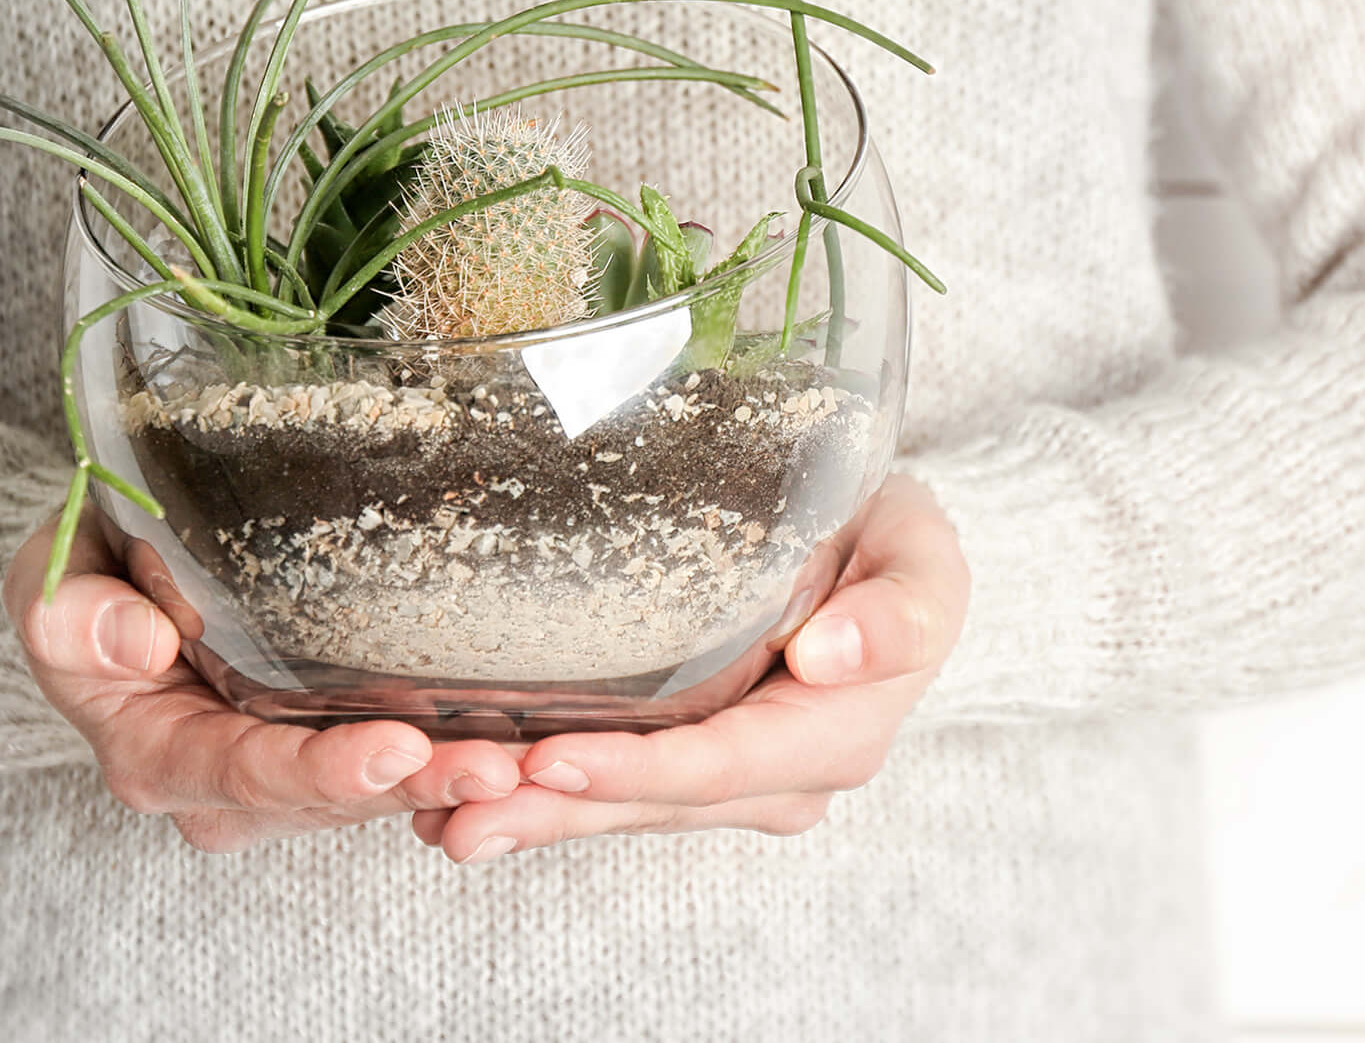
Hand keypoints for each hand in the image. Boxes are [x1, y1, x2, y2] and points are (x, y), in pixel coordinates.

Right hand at [10, 507, 525, 851]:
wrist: (103, 573)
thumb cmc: (80, 576)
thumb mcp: (48, 580)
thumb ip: (72, 613)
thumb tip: (137, 642)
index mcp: (156, 754)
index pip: (249, 773)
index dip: (323, 767)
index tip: (394, 748)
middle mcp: (224, 784)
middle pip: (330, 794)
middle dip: (416, 785)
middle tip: (497, 768)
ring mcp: (279, 768)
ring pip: (374, 786)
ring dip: (450, 778)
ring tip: (524, 761)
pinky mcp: (323, 739)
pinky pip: (393, 757)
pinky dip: (451, 752)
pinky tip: (519, 738)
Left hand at [407, 475, 969, 863]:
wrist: (882, 549)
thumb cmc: (897, 544)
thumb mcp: (923, 557)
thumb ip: (897, 610)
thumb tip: (833, 658)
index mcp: (834, 736)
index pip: (719, 765)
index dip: (635, 769)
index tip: (552, 759)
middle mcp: (778, 778)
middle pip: (652, 802)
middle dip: (556, 811)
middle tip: (458, 814)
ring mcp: (730, 778)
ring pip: (621, 807)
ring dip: (533, 817)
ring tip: (440, 820)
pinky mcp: (689, 760)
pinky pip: (612, 788)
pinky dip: (541, 796)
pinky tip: (461, 803)